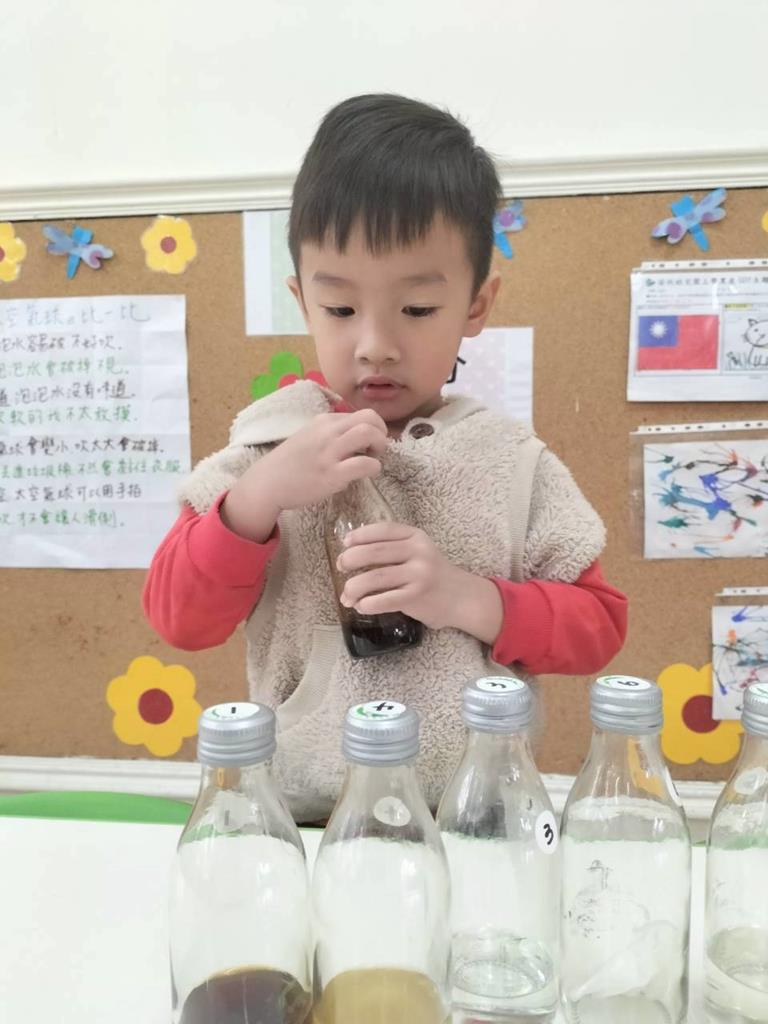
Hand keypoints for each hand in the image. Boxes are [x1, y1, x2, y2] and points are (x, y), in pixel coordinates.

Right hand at [222, 409, 387, 541]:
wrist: (267, 483)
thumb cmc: (289, 463)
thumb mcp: (309, 437)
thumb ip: (331, 434)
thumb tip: (356, 438)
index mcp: (324, 421)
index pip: (361, 414)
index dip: (373, 428)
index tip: (369, 443)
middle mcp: (328, 432)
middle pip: (370, 417)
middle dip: (382, 432)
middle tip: (376, 449)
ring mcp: (330, 452)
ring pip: (369, 433)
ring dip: (380, 446)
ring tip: (374, 459)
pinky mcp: (332, 474)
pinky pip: (365, 464)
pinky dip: (374, 468)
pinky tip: (367, 474)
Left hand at [337, 523, 501, 637]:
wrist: (461, 598)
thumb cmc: (433, 574)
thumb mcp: (418, 551)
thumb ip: (393, 548)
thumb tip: (351, 553)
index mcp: (416, 536)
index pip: (383, 530)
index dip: (360, 535)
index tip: (345, 543)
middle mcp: (418, 552)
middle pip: (374, 552)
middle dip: (350, 559)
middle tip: (340, 567)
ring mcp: (418, 574)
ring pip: (375, 577)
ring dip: (354, 587)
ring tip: (346, 594)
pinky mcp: (417, 596)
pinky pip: (384, 599)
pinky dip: (367, 604)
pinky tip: (360, 606)